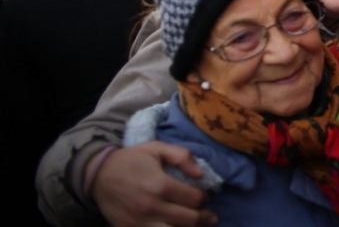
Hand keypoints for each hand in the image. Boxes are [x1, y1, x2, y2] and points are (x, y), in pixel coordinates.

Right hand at [90, 143, 215, 226]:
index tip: (205, 197)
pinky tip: (174, 226)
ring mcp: (139, 222)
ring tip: (197, 225)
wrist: (98, 175)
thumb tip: (200, 174)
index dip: (204, 198)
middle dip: (204, 218)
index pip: (194, 199)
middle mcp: (152, 207)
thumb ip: (182, 156)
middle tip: (211, 217)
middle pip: (189, 220)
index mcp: (160, 185)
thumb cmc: (132, 160)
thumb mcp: (157, 148)